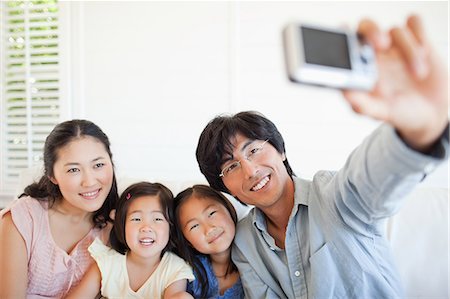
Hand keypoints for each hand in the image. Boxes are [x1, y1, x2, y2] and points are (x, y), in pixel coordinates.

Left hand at [343, 15, 447, 151]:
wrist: (430, 114)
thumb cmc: (398, 112)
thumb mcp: (380, 112)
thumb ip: (362, 103)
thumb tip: (346, 92)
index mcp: (360, 67)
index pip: (346, 45)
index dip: (344, 37)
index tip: (346, 36)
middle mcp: (376, 53)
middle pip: (366, 27)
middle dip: (372, 31)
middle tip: (381, 45)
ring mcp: (396, 46)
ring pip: (396, 31)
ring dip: (408, 51)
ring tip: (418, 75)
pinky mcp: (418, 41)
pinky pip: (415, 24)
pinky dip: (419, 36)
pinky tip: (424, 54)